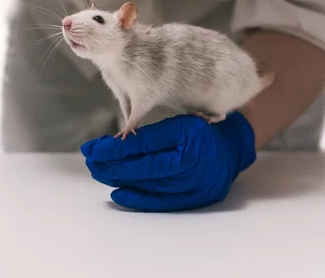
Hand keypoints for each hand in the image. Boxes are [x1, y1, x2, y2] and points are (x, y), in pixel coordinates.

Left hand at [80, 111, 256, 211]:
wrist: (233, 148)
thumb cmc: (201, 131)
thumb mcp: (179, 122)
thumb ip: (150, 135)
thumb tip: (115, 145)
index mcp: (188, 135)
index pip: (144, 145)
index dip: (115, 148)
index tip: (93, 149)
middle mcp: (193, 161)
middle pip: (144, 166)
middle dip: (112, 164)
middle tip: (90, 160)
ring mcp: (196, 183)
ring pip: (150, 184)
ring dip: (120, 179)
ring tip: (98, 172)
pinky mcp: (197, 198)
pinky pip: (163, 201)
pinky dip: (138, 198)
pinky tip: (118, 193)